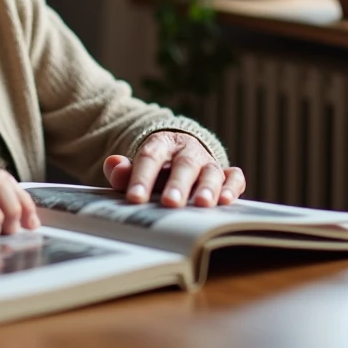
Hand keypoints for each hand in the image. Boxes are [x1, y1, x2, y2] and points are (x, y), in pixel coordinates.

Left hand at [104, 131, 245, 207]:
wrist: (180, 154)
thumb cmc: (155, 169)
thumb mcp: (137, 168)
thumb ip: (123, 170)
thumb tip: (112, 164)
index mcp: (161, 143)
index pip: (150, 157)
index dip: (142, 177)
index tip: (135, 199)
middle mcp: (187, 150)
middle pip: (183, 164)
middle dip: (177, 184)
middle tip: (170, 202)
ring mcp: (208, 161)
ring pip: (210, 171)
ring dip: (207, 188)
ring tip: (202, 204)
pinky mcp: (225, 173)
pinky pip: (234, 177)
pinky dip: (232, 187)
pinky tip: (226, 200)